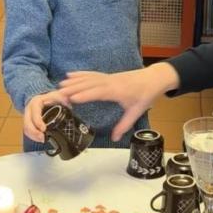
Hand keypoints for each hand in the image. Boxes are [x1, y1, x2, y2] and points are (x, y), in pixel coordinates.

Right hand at [24, 90, 63, 143]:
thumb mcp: (56, 96)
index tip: (44, 129)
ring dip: (33, 136)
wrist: (43, 99)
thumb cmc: (50, 98)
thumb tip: (67, 102)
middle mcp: (29, 109)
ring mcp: (27, 116)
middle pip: (27, 122)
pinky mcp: (28, 122)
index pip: (35, 112)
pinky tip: (40, 139)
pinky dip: (33, 136)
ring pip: (26, 128)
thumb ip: (62, 98)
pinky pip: (27, 131)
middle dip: (34, 132)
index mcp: (36, 102)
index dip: (38, 121)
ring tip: (42, 140)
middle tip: (42, 138)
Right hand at [60, 62, 178, 140]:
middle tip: (57, 94)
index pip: (97, 93)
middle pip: (88, 85)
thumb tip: (114, 139)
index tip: (71, 99)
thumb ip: (124, 125)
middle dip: (72, 89)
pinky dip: (80, 74)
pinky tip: (70, 75)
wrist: (154, 78)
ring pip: (88, 78)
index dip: (83, 95)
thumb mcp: (136, 112)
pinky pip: (91, 74)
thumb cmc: (145, 95)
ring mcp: (108, 77)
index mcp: (116, 91)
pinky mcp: (108, 76)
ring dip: (73, 81)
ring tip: (60, 86)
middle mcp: (109, 82)